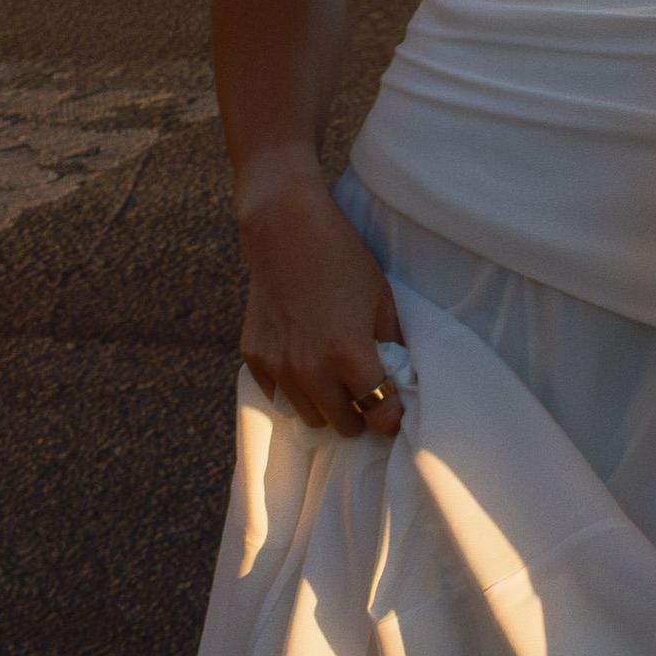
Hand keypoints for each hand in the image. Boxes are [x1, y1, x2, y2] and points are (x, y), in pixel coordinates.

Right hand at [236, 154, 405, 438]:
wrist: (285, 231)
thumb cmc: (343, 259)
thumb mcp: (382, 298)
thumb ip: (392, 345)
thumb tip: (401, 379)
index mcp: (349, 356)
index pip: (379, 416)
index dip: (391, 416)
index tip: (394, 409)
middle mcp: (310, 370)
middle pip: (342, 425)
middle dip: (359, 414)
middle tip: (365, 392)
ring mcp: (278, 367)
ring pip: (308, 416)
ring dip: (325, 405)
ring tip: (334, 377)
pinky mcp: (254, 359)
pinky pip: (278, 395)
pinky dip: (294, 388)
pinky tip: (304, 361)